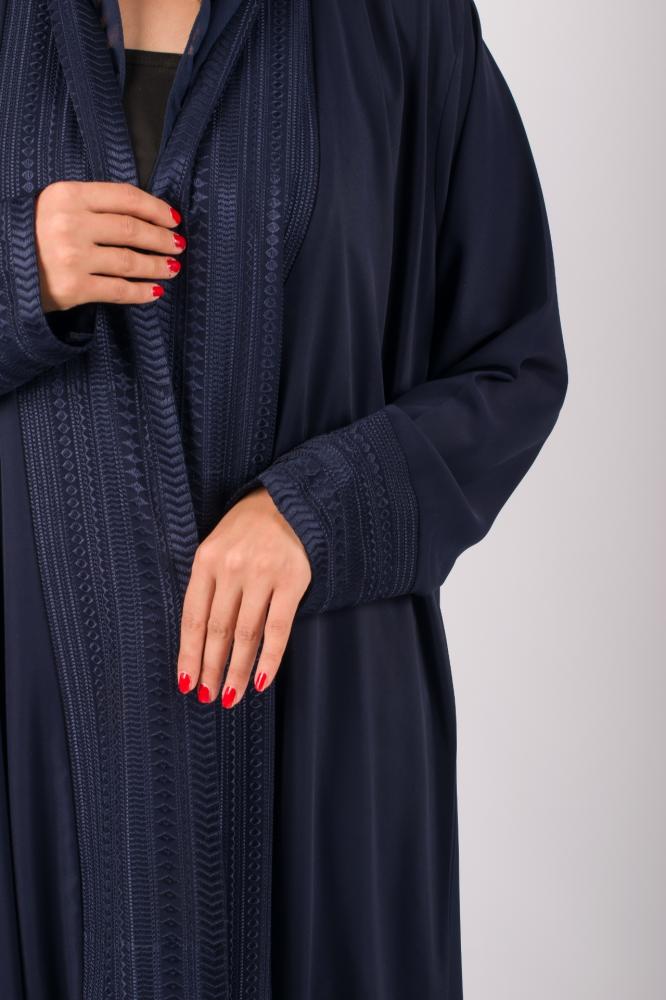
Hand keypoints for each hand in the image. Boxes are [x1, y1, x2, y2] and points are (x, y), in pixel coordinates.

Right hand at [34, 180, 186, 310]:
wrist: (4, 269)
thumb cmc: (34, 235)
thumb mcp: (56, 206)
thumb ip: (92, 205)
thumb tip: (145, 215)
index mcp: (67, 195)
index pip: (125, 197)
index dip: (156, 208)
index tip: (174, 219)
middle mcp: (69, 223)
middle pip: (132, 229)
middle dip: (162, 239)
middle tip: (179, 245)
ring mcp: (71, 257)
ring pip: (130, 261)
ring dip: (157, 266)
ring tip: (171, 268)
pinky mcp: (73, 287)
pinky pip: (119, 290)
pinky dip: (142, 292)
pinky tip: (155, 292)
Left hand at [176, 486, 311, 707]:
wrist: (290, 500)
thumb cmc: (248, 529)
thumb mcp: (217, 546)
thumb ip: (209, 585)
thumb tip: (202, 640)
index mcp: (205, 560)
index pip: (192, 617)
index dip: (189, 654)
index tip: (186, 682)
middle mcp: (231, 568)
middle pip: (217, 630)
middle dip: (210, 668)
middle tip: (206, 696)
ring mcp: (262, 574)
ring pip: (245, 634)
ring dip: (237, 670)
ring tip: (231, 696)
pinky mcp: (292, 580)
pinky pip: (278, 628)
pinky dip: (269, 658)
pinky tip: (262, 681)